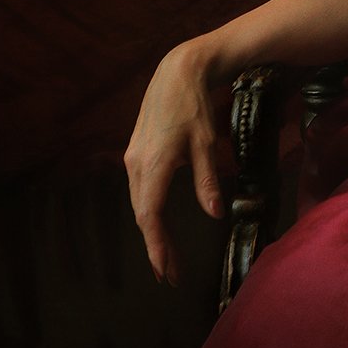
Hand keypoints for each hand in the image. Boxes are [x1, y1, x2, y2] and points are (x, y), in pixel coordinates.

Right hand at [124, 40, 224, 284]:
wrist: (176, 73)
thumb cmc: (194, 107)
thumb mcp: (206, 143)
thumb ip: (207, 180)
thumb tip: (215, 214)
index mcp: (154, 164)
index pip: (151, 216)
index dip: (158, 246)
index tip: (166, 272)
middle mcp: (136, 165)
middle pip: (142, 214)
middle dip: (156, 246)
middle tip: (171, 274)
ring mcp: (132, 158)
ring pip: (139, 203)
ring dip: (151, 230)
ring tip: (166, 257)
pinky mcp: (136, 153)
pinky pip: (139, 190)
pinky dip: (148, 211)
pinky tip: (158, 223)